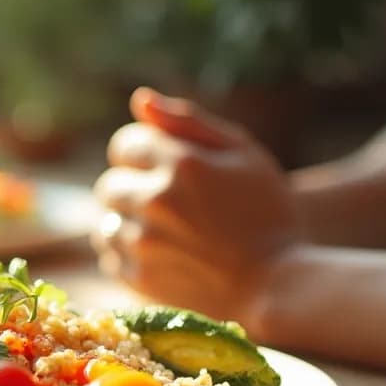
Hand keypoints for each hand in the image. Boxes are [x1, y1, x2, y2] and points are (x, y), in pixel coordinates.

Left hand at [91, 88, 302, 325]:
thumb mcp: (244, 153)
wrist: (278, 284)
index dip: (143, 153)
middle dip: (133, 187)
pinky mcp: (140, 278)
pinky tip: (161, 253)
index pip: (124, 144)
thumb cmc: (268, 211)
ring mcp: (144, 242)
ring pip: (106, 222)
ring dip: (129, 222)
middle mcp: (155, 200)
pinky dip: (128, 253)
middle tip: (171, 202)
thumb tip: (140, 100)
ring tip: (167, 231)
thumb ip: (189, 123)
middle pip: (110, 184)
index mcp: (181, 163)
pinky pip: (110, 256)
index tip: (167, 167)